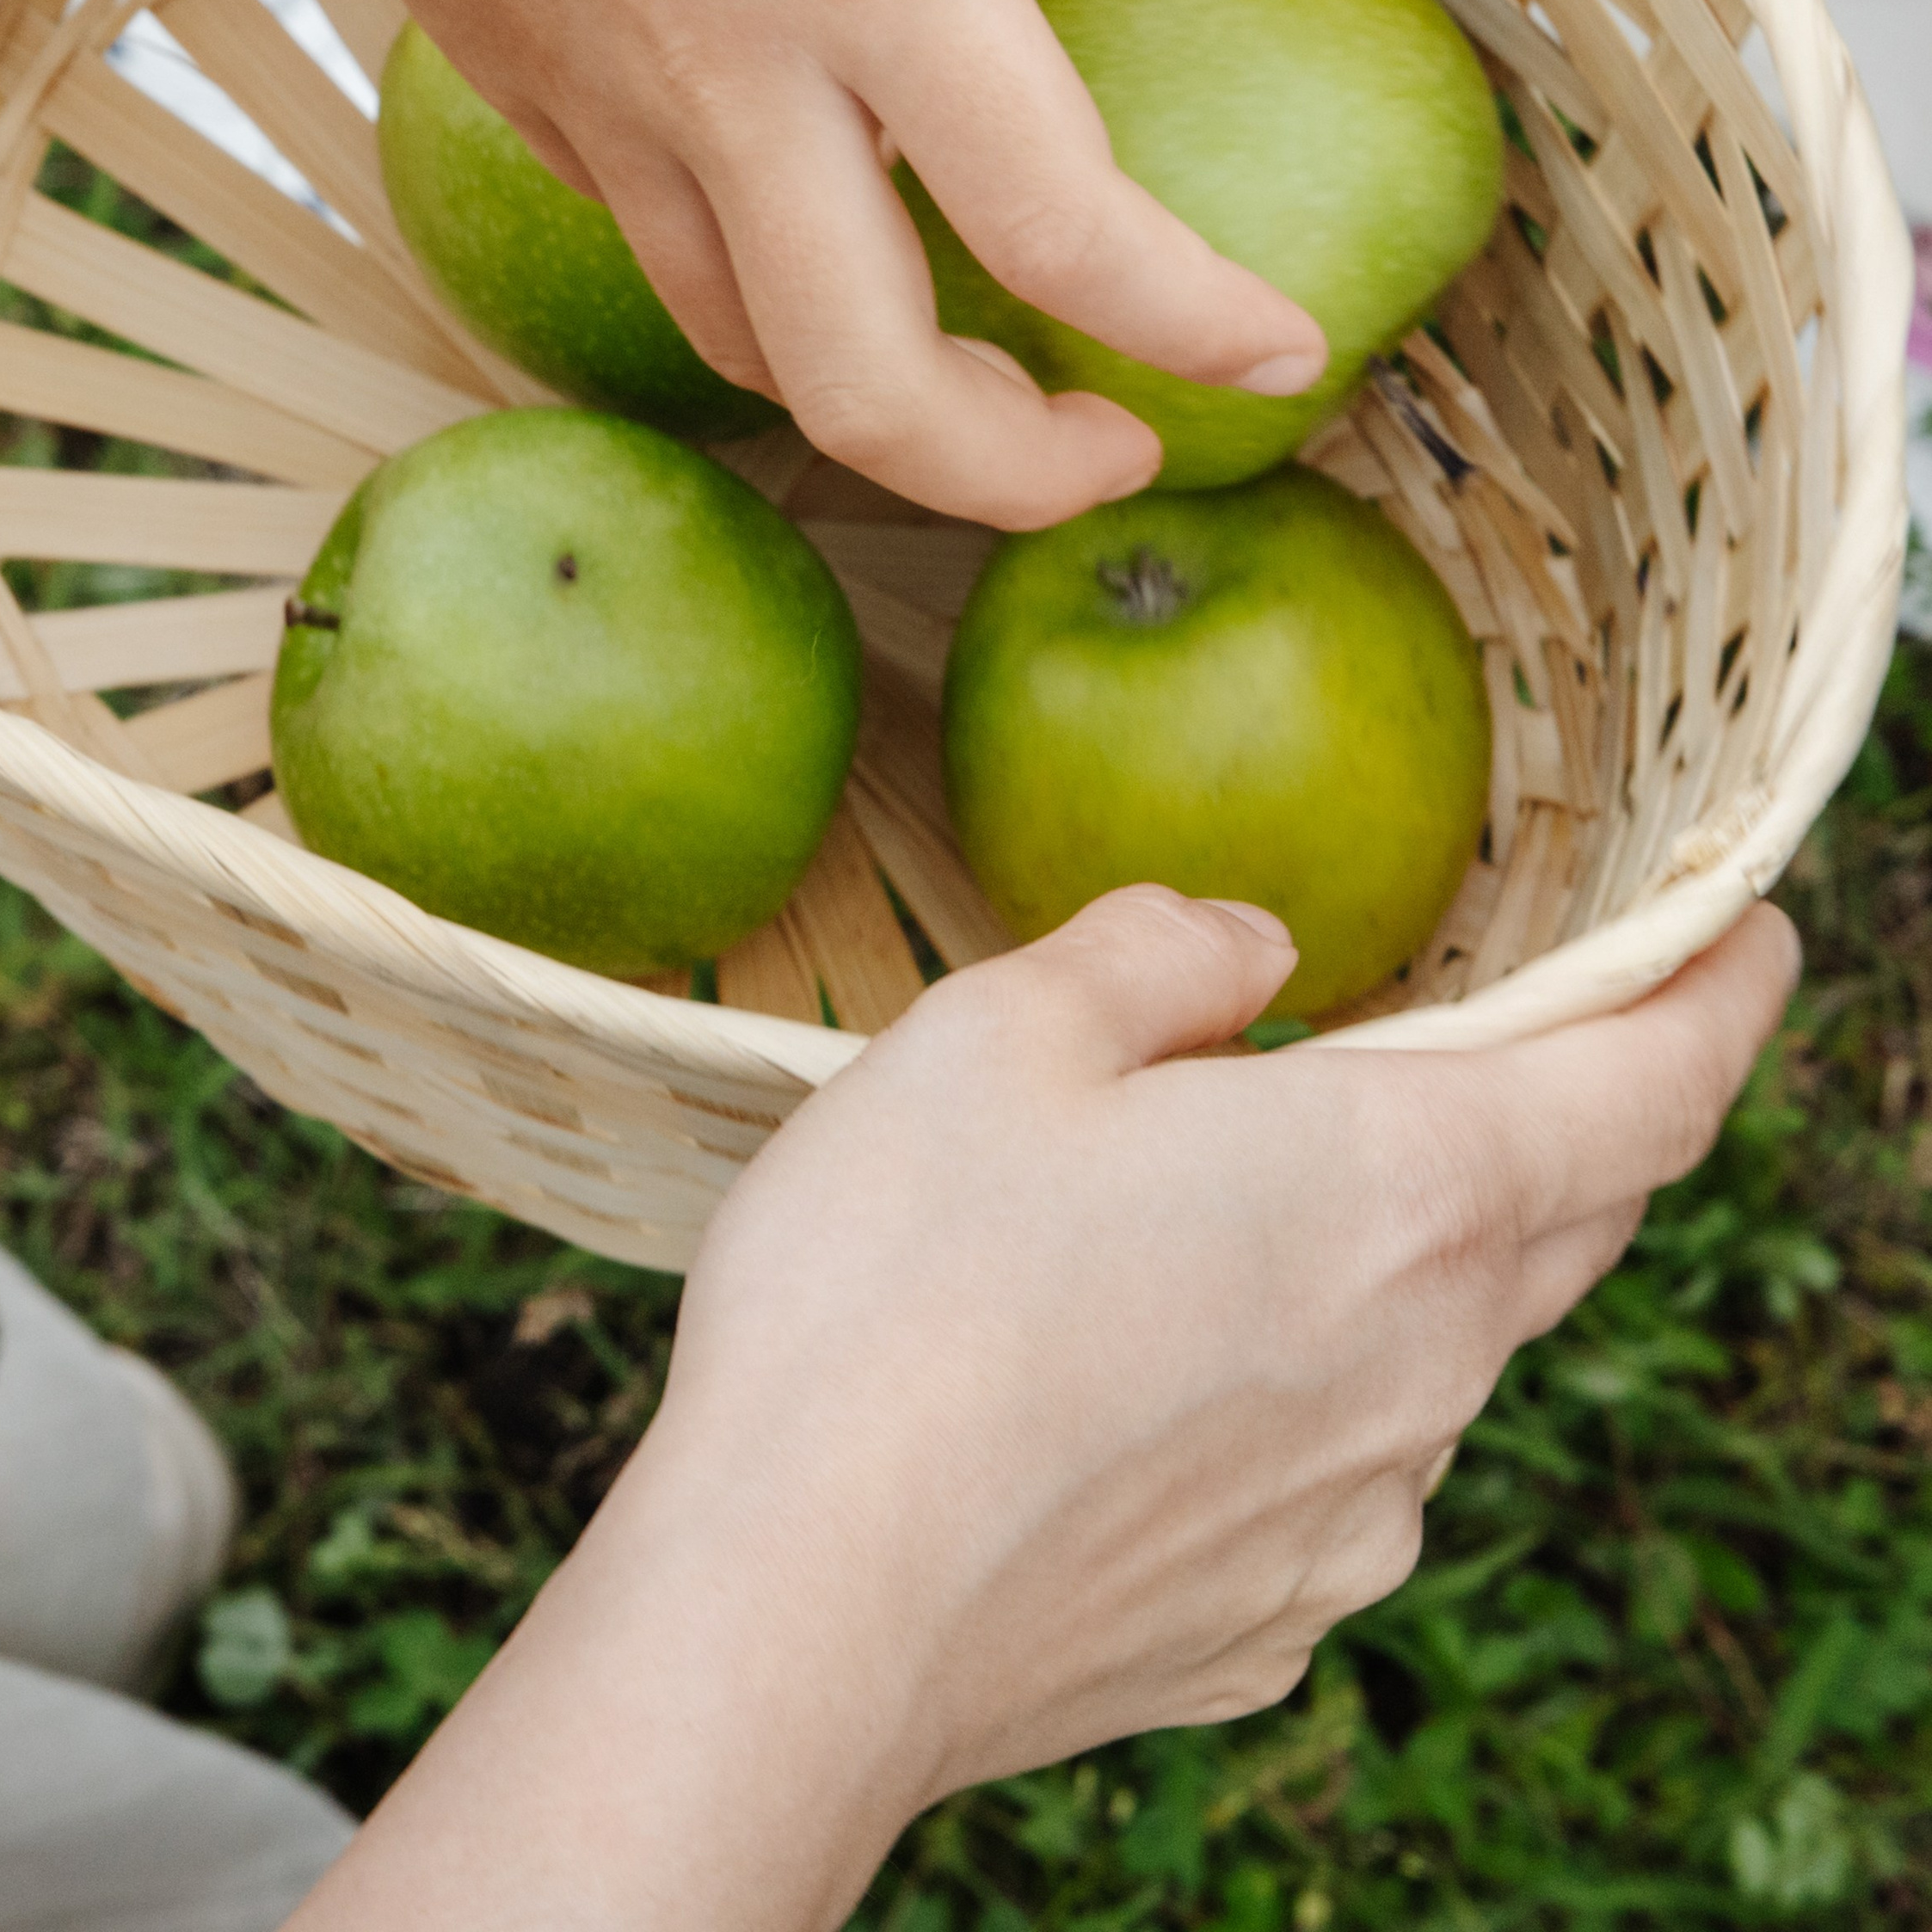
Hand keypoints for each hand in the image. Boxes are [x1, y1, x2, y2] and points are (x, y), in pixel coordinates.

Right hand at [246, 0, 1350, 524]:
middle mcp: (725, 82)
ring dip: (877, 398)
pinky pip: (646, 238)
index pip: (1060, 229)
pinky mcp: (506, 80)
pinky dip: (752, 279)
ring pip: (741, 347)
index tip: (1282, 349)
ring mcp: (596, 102)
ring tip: (973, 361)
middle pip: (869, 398)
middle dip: (1012, 471)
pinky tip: (803, 195)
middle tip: (1112, 441)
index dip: (1194, 324)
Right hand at [287, 895, 1797, 1931]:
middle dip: (1578, 1115)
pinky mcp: (1266, 1621)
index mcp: (1394, 1188)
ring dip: (1408, 1259)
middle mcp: (1422, 1363)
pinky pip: (1340, 1473)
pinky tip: (1157, 1376)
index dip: (1724, 997)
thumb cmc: (894, 1293)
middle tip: (1521, 1036)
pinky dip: (1305, 1392)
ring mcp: (1356, 1514)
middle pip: (1570, 1216)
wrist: (795, 1616)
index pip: (1652, 1088)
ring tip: (1256, 1205)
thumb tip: (1257, 957)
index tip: (1760, 933)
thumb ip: (1156, 956)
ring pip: (1446, 1348)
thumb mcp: (997, 1031)